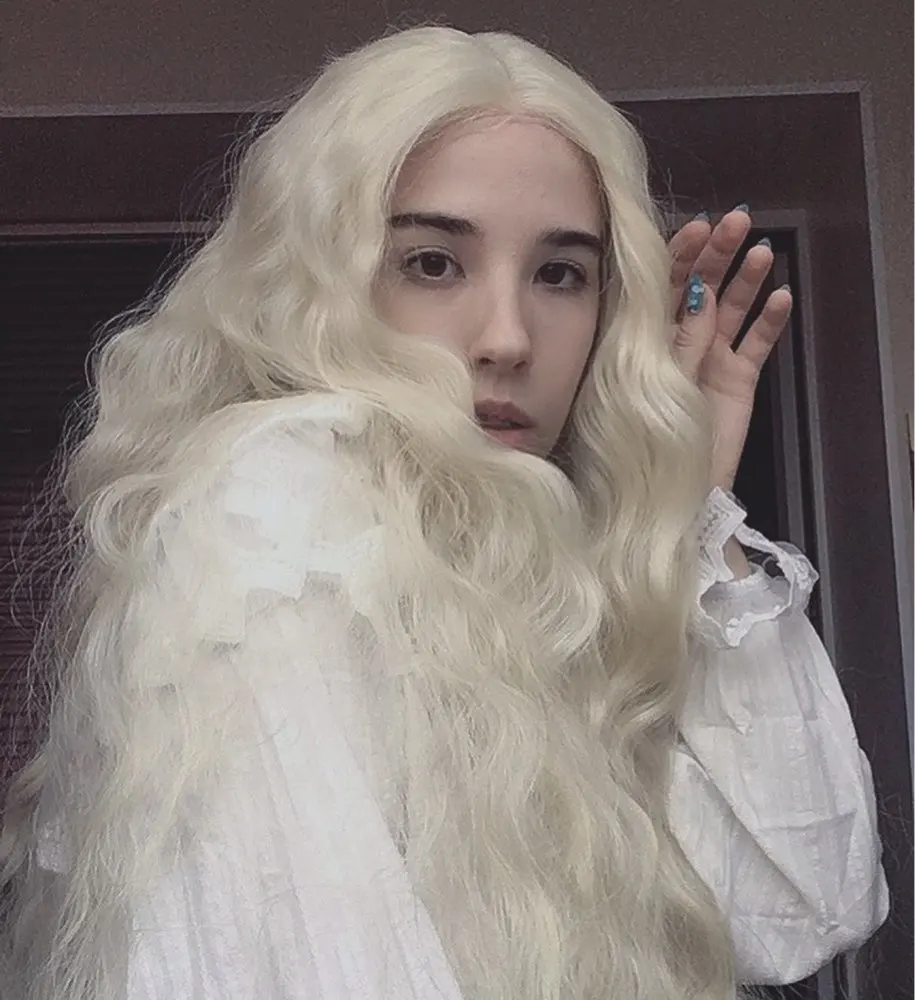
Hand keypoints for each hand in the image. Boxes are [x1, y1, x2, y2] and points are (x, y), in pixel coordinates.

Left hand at [668, 207, 792, 492]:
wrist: (677, 487)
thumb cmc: (649, 435)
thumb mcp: (658, 381)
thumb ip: (681, 339)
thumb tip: (699, 291)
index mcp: (648, 337)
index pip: (664, 285)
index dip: (679, 253)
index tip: (697, 226)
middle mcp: (680, 341)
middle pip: (702, 285)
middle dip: (719, 252)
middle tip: (739, 221)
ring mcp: (711, 357)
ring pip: (732, 307)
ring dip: (747, 278)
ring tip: (763, 251)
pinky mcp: (738, 378)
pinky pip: (758, 341)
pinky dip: (770, 319)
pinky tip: (781, 296)